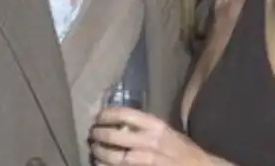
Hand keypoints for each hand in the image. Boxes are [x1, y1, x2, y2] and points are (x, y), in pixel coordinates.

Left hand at [90, 107, 223, 165]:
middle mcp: (149, 142)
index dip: (107, 115)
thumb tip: (120, 123)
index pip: (125, 114)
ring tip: (94, 150)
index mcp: (156, 126)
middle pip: (115, 136)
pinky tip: (101, 165)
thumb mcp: (166, 132)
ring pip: (114, 157)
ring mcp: (146, 161)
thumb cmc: (182, 149)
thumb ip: (146, 127)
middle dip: (99, 134)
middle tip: (92, 134)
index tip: (99, 117)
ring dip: (99, 153)